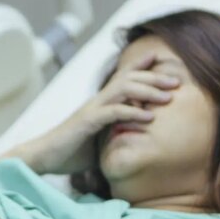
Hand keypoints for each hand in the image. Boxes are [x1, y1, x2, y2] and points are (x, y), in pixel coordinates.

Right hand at [26, 52, 180, 174]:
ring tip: (168, 97)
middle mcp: (97, 101)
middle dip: (154, 77)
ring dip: (149, 91)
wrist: (42, 158)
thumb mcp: (98, 142)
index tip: (161, 60)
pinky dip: (133, 112)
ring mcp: (92, 110)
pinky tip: (149, 117)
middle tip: (177, 81)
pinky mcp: (87, 122)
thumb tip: (132, 142)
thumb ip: (114, 135)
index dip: (141, 66)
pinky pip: (114, 112)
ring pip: (124, 89)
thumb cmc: (69, 153)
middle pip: (129, 78)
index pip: (122, 78)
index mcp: (99, 103)